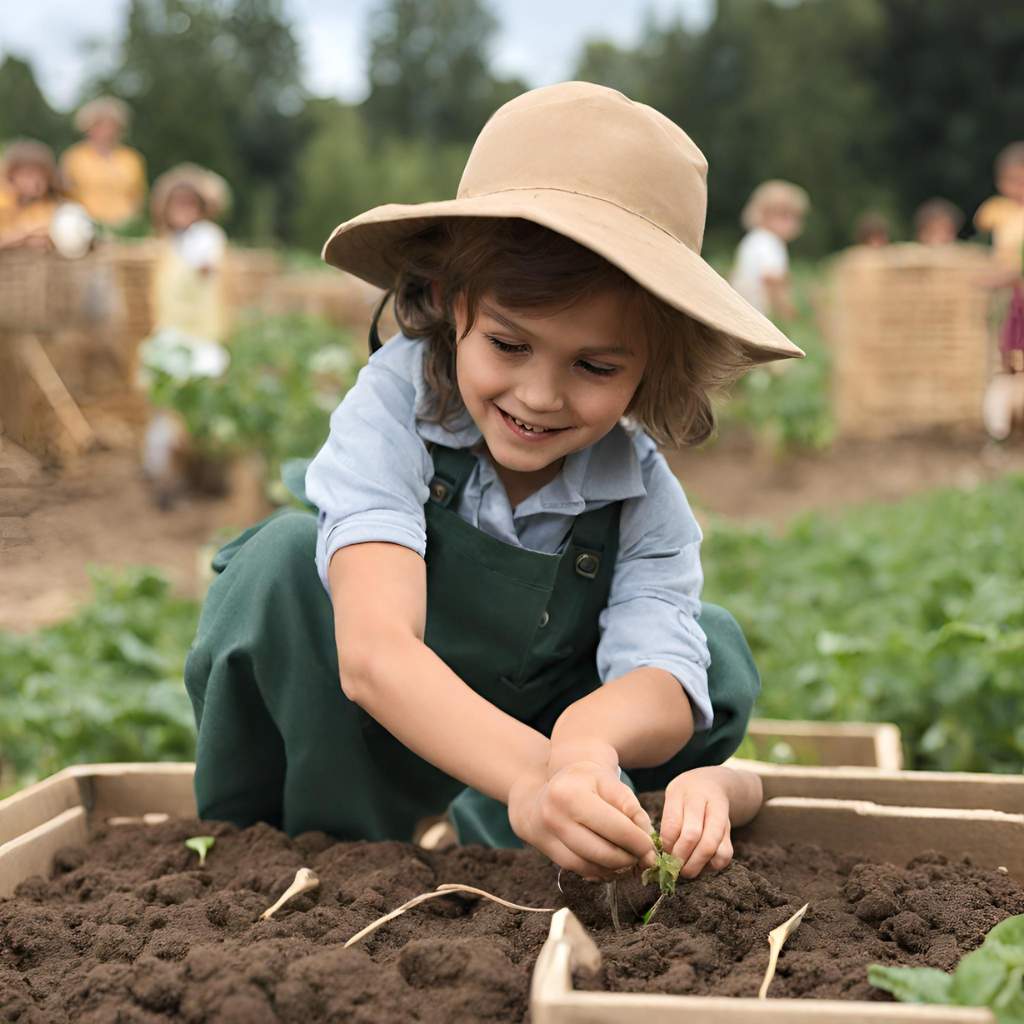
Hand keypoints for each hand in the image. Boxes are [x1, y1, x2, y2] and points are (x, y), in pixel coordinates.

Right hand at [508, 760, 654, 880]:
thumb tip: (647, 835)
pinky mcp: (549, 853)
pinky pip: (580, 870)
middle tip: (644, 857)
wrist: (547, 791)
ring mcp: (549, 837)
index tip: (651, 846)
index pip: (614, 827)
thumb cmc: (583, 782)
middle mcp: (555, 817)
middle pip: (601, 852)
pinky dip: (601, 870)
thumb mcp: (607, 781)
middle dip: (629, 859)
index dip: (638, 842)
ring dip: (616, 868)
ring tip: (630, 859)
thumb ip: (629, 805)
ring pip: (590, 866)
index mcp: (571, 793)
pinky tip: (612, 863)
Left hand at [659, 767, 735, 878]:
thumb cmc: (685, 795)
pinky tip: (702, 864)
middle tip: (674, 867)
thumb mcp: (672, 798)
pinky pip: (724, 854)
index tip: (663, 852)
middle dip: (680, 857)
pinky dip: (711, 865)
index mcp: (681, 790)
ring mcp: (719, 814)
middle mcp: (703, 800)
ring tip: (686, 870)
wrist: (714, 783)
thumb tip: (665, 854)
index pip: (672, 823)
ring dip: (696, 864)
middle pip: (692, 835)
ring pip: (710, 846)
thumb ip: (669, 821)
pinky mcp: (730, 830)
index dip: (667, 844)